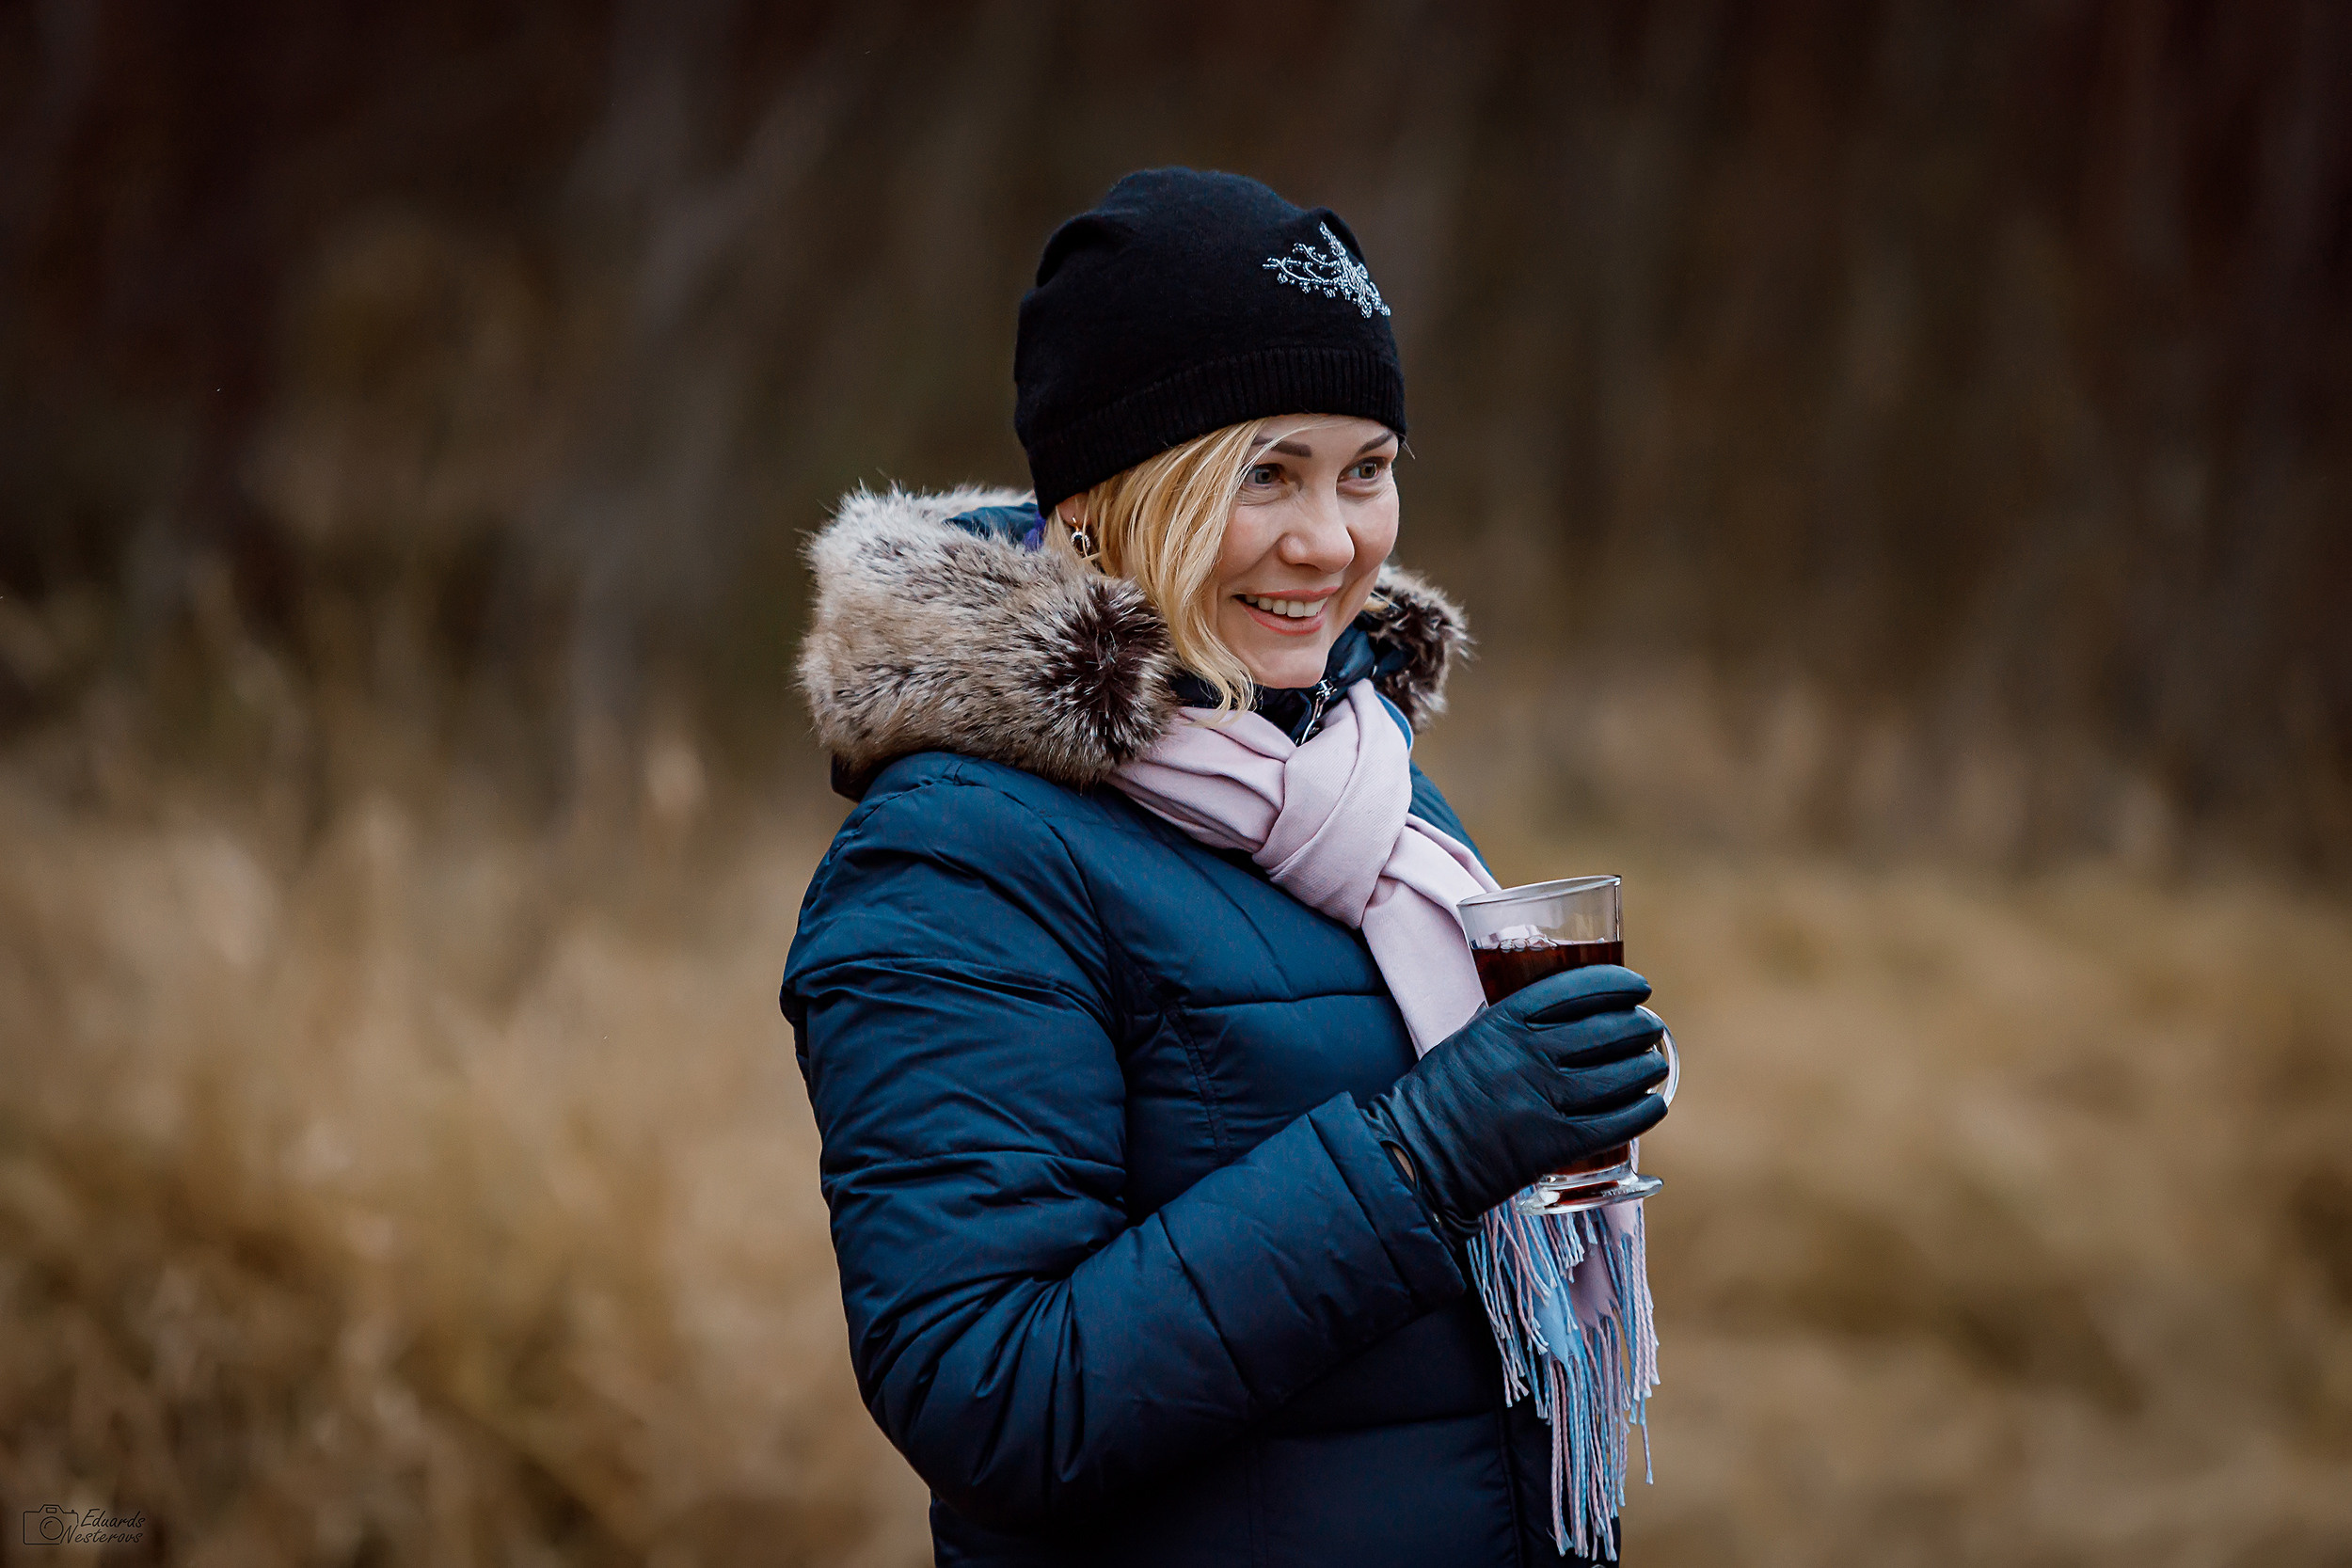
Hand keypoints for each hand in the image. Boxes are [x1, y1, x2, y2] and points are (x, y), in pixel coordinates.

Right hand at [1361, 965, 1670, 1239]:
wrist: (1416, 1159)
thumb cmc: (1436, 1099)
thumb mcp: (1465, 1042)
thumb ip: (1503, 1023)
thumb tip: (1545, 1008)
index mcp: (1501, 1024)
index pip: (1573, 989)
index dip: (1614, 983)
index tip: (1637, 987)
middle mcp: (1525, 1056)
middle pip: (1604, 1031)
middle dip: (1639, 1027)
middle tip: (1649, 1028)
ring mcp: (1540, 1100)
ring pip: (1617, 1077)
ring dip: (1647, 1067)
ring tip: (1654, 1065)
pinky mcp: (1551, 1144)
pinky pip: (1614, 1124)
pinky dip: (1642, 1112)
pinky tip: (1652, 1104)